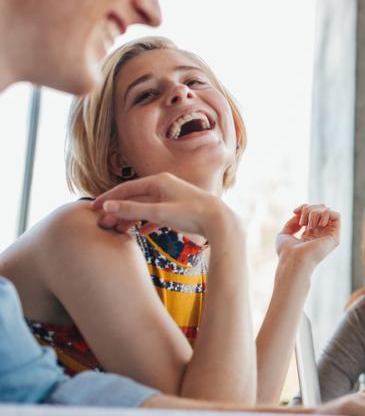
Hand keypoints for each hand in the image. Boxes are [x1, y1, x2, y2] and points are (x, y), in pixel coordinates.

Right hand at [92, 172, 234, 238]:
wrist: (220, 221)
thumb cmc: (192, 214)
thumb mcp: (159, 212)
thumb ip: (133, 210)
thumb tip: (107, 207)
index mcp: (159, 181)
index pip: (126, 188)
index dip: (109, 199)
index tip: (93, 209)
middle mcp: (165, 185)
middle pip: (134, 198)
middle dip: (117, 211)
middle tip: (102, 223)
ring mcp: (172, 197)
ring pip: (145, 207)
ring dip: (130, 218)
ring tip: (116, 230)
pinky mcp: (179, 209)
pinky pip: (157, 215)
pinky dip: (147, 223)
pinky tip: (140, 234)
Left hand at [275, 204, 340, 274]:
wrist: (293, 260)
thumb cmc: (287, 252)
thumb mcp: (285, 233)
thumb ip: (293, 223)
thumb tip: (300, 214)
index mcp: (310, 234)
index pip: (313, 213)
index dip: (304, 208)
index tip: (295, 212)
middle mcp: (321, 234)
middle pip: (320, 209)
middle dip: (309, 209)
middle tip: (302, 221)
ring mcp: (328, 235)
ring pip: (327, 211)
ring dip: (315, 212)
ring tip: (309, 225)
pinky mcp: (335, 237)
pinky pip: (337, 216)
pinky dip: (326, 214)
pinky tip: (319, 224)